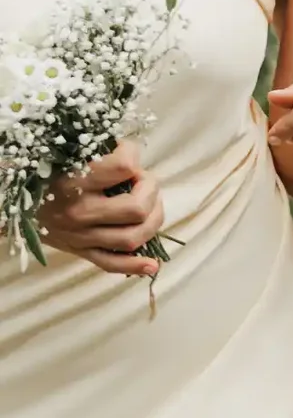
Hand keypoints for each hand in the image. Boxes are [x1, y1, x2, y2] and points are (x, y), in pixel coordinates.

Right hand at [42, 143, 164, 277]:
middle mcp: (79, 210)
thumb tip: (130, 153)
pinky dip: (135, 266)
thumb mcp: (62, 154)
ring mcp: (80, 235)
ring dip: (153, 221)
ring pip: (132, 237)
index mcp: (74, 180)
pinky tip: (152, 264)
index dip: (133, 155)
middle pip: (136, 208)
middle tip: (144, 181)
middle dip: (151, 191)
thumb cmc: (41, 172)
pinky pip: (110, 264)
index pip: (124, 166)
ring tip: (151, 207)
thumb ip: (96, 151)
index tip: (128, 154)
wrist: (10, 204)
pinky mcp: (80, 251)